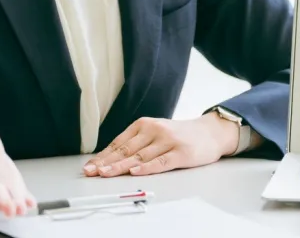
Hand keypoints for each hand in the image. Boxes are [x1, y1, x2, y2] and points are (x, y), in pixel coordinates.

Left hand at [82, 114, 236, 177]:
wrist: (210, 132)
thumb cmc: (179, 135)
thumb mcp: (156, 132)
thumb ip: (136, 143)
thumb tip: (109, 160)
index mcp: (145, 124)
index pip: (119, 142)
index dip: (103, 155)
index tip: (89, 166)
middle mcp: (155, 130)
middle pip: (126, 149)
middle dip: (106, 162)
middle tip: (91, 172)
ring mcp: (168, 141)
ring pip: (140, 156)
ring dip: (121, 167)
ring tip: (106, 174)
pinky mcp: (182, 153)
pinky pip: (161, 162)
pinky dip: (147, 167)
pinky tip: (135, 171)